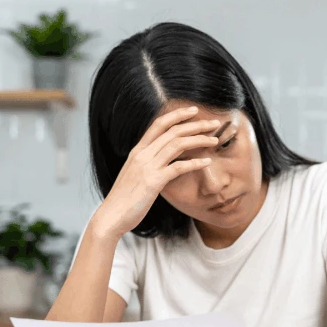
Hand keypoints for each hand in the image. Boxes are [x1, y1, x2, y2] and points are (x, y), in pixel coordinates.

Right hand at [90, 106, 220, 239]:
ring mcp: (147, 167)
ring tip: (214, 140)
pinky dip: (195, 163)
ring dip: (199, 140)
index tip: (193, 111)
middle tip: (213, 123)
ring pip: (177, 144)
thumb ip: (147, 163)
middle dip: (195, 125)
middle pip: (172, 131)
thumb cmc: (124, 198)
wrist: (111, 215)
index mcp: (137, 151)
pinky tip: (207, 162)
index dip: (177, 115)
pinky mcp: (153, 182)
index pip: (159, 124)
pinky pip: (178, 167)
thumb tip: (162, 159)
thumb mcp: (134, 174)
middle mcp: (142, 154)